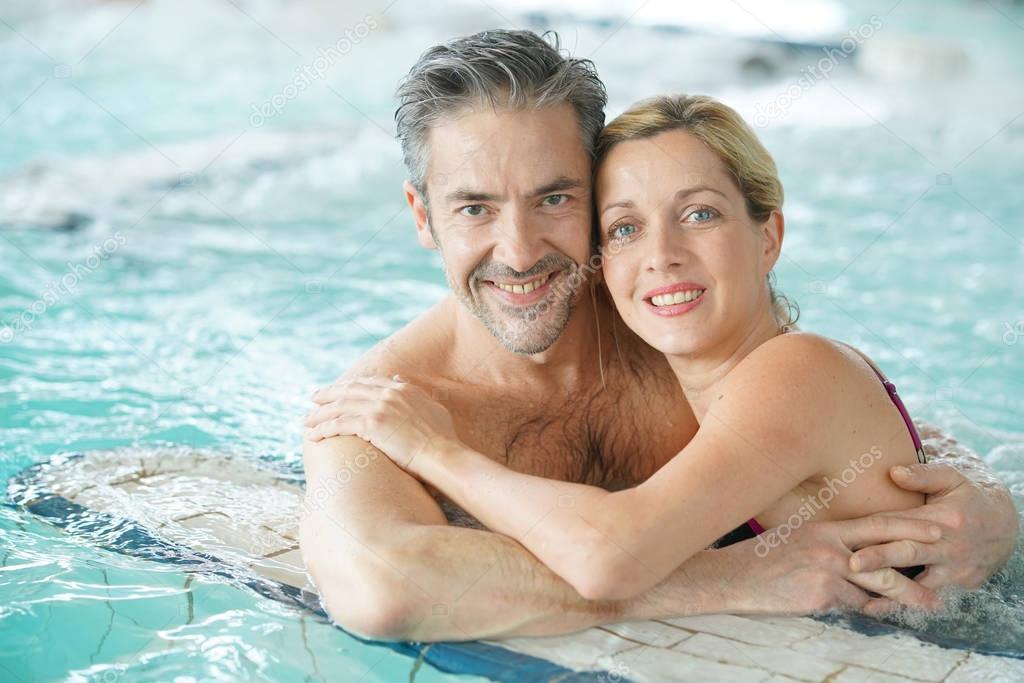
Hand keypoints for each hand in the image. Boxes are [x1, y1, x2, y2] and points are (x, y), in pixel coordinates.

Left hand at [303, 376, 459, 477]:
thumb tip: (398, 379)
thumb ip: (413, 392)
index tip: (338, 390)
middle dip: (328, 394)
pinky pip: (338, 424)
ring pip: (339, 407)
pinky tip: (312, 435)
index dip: (350, 386)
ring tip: (306, 421)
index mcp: (402, 389)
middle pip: (349, 390)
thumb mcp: (432, 407)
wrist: (441, 453)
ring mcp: (378, 407)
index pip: (368, 383)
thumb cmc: (442, 438)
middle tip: (313, 398)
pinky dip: (322, 429)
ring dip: (319, 414)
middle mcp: (387, 394)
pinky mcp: (370, 424)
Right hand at [707, 517, 942, 615]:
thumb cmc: (764, 558)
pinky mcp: (820, 596)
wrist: (732, 577)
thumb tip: (858, 552)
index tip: (935, 525)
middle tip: (945, 555)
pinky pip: (851, 606)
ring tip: (928, 603)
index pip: (876, 523)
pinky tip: (868, 613)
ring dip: (904, 596)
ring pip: (875, 585)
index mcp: (825, 528)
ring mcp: (825, 571)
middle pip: (884, 552)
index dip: (909, 523)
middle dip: (918, 555)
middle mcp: (829, 546)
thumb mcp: (798, 537)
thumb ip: (830, 542)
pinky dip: (859, 610)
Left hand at [848, 463, 1018, 604]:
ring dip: (892, 592)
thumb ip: (923, 475)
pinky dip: (907, 603)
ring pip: (919, 583)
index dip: (874, 530)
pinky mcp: (960, 586)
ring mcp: (956, 570)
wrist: (1004, 526)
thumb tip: (894, 472)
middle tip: (852, 565)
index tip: (849, 535)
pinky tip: (882, 609)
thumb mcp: (951, 478)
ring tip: (864, 600)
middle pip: (909, 553)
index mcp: (944, 518)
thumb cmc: (968, 497)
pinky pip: (929, 597)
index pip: (903, 523)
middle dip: (880, 560)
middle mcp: (950, 546)